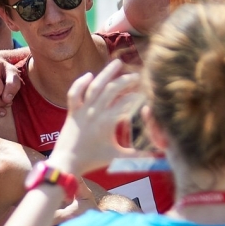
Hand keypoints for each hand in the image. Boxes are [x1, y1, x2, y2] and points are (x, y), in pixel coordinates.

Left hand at [48, 60, 140, 174]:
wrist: (67, 163)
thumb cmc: (92, 160)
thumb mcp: (117, 158)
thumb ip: (137, 156)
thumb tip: (158, 158)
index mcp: (107, 122)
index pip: (127, 102)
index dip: (138, 96)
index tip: (146, 92)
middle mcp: (94, 112)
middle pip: (112, 89)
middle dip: (126, 80)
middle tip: (137, 76)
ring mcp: (82, 110)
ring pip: (94, 86)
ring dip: (106, 73)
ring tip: (117, 62)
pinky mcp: (72, 112)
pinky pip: (74, 93)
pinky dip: (80, 83)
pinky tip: (89, 75)